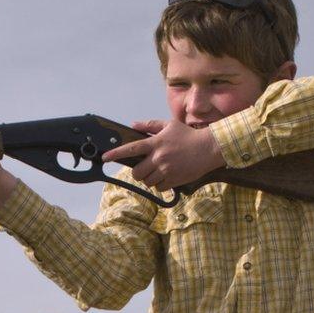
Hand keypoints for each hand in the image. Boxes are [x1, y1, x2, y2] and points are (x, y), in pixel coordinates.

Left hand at [101, 119, 225, 189]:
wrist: (208, 148)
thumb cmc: (188, 135)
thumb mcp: (169, 125)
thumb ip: (150, 125)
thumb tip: (134, 124)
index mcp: (155, 143)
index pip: (130, 149)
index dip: (115, 153)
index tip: (105, 158)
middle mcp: (158, 157)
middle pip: (136, 172)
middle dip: (138, 172)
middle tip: (144, 169)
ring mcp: (166, 170)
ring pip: (147, 181)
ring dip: (149, 179)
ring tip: (159, 171)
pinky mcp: (174, 179)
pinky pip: (159, 187)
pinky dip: (160, 185)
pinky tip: (167, 177)